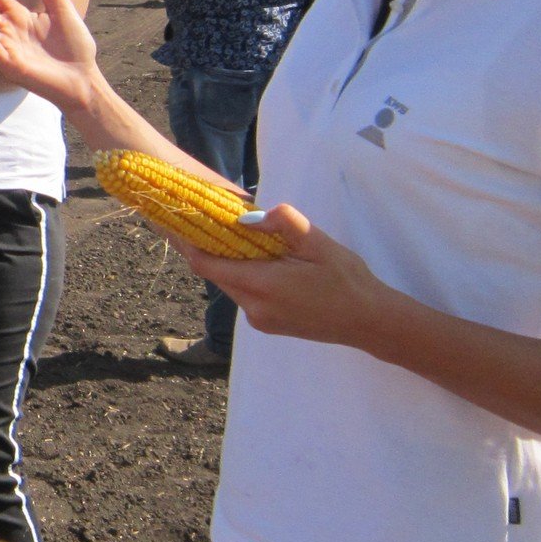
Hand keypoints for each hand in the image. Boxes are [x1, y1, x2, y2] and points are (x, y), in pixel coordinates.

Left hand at [178, 204, 390, 349]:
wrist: (369, 322)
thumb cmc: (347, 279)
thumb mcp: (320, 243)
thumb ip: (285, 224)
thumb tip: (246, 217)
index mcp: (263, 285)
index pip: (207, 264)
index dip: (185, 242)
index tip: (171, 221)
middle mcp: (254, 307)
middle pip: (215, 274)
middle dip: (205, 247)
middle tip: (195, 219)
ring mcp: (259, 320)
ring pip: (230, 284)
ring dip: (226, 261)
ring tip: (227, 234)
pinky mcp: (267, 325)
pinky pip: (244, 295)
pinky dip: (242, 275)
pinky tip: (255, 259)